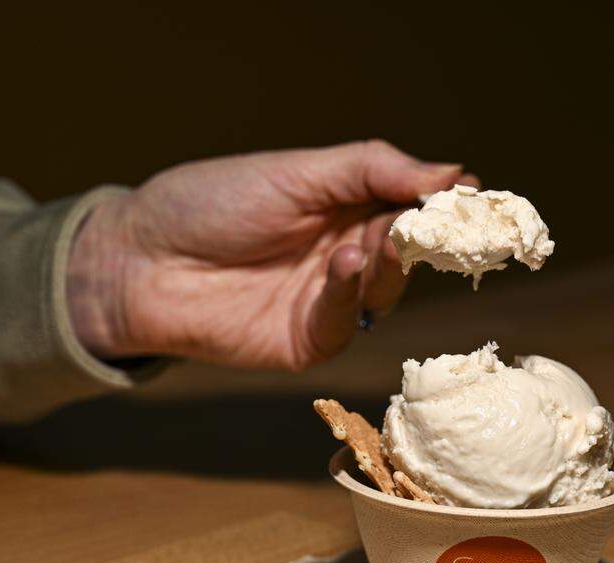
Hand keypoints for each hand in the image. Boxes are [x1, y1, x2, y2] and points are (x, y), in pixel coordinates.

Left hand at [67, 140, 474, 369]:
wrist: (138, 262)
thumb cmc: (209, 204)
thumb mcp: (298, 172)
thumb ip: (375, 170)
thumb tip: (453, 175)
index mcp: (346, 206)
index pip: (413, 205)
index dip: (444, 204)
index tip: (474, 198)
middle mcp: (346, 254)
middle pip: (411, 251)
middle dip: (426, 236)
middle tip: (434, 222)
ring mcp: (329, 301)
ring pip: (388, 288)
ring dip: (389, 263)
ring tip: (372, 239)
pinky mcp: (309, 341)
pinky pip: (349, 322)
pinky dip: (353, 293)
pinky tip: (342, 265)